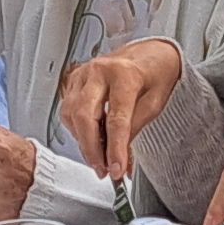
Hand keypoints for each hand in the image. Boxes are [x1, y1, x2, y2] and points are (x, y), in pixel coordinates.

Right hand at [54, 39, 188, 182]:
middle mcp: (100, 71)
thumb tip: (119, 159)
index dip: (115, 149)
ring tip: (100, 158)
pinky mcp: (74, 79)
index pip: (116, 119)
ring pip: (72, 115)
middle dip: (92, 149)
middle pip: (85, 116)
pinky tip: (91, 138)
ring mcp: (84, 73)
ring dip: (84, 142)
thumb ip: (133, 129)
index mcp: (125, 75)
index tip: (117, 170)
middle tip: (103, 170)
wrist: (149, 53)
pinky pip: (68, 110)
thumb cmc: (155, 74)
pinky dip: (78, 129)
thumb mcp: (155, 104)